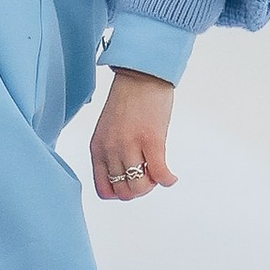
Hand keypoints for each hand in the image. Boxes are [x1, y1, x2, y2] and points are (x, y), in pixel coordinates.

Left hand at [91, 71, 176, 202]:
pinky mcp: (151, 140)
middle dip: (139, 190)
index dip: (120, 193)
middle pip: (124, 192)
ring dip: (153, 184)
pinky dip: (167, 180)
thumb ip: (111, 154)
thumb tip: (126, 179)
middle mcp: (111, 149)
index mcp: (98, 149)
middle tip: (148, 176)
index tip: (132, 182)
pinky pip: (159, 174)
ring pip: (140, 187)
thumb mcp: (109, 131)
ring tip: (158, 172)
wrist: (141, 77)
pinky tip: (171, 176)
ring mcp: (129, 145)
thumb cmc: (128, 101)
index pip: (104, 190)